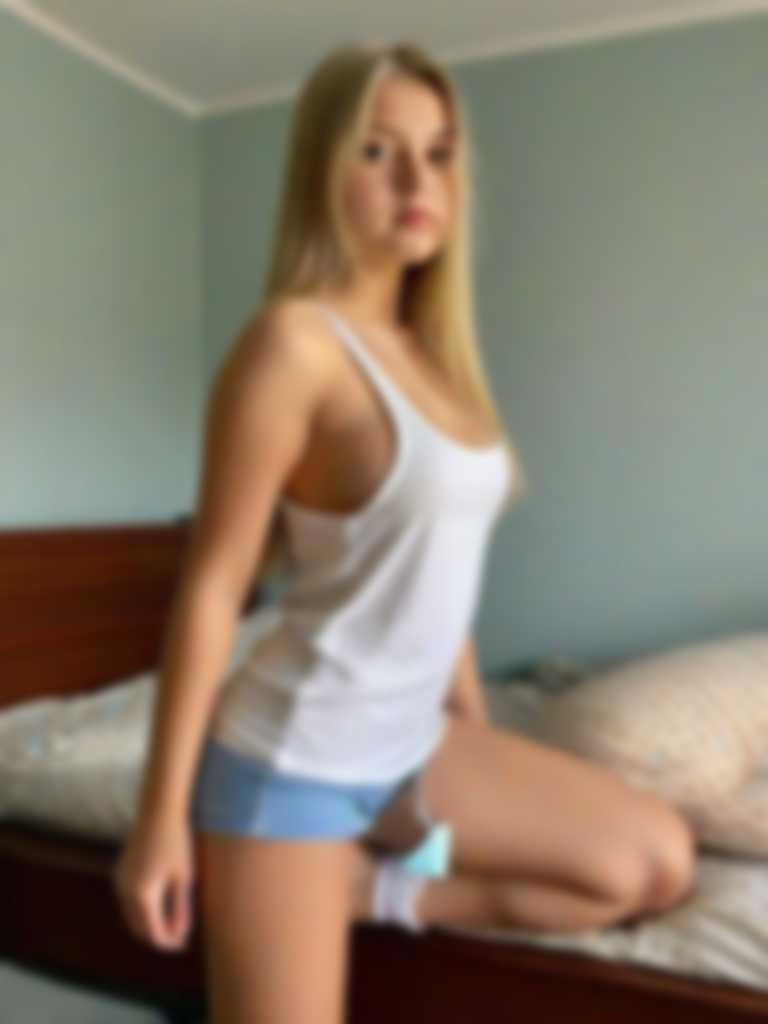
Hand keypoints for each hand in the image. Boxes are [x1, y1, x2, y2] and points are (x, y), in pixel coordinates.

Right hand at [112, 815, 194, 951]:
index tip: (183, 946)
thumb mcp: (184, 878)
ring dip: (148, 924)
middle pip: (139, 929)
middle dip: (157, 936)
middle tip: (179, 939)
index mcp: (143, 896)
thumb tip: (179, 936)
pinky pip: (128, 902)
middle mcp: (125, 892)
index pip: (153, 933)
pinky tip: (160, 906)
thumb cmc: (177, 842)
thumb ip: (180, 910)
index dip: (168, 943)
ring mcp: (119, 882)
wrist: (158, 811)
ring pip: (132, 916)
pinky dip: (142, 910)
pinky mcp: (120, 873)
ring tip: (172, 924)